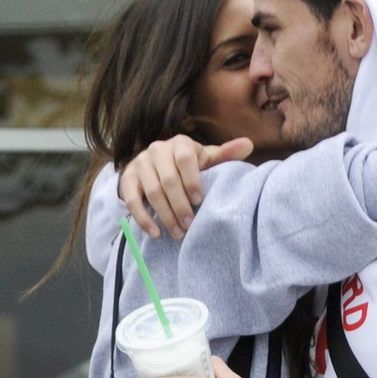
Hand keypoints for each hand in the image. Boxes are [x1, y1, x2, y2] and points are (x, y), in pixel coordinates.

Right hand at [119, 135, 253, 240]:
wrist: (154, 166)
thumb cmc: (187, 166)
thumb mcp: (205, 159)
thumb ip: (225, 155)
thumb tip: (249, 144)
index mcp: (180, 143)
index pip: (185, 159)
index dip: (192, 180)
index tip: (199, 201)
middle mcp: (157, 149)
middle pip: (168, 179)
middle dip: (179, 205)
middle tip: (189, 225)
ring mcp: (140, 164)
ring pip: (151, 192)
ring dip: (164, 215)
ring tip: (177, 233)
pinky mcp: (127, 179)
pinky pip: (131, 200)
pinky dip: (143, 219)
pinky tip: (155, 234)